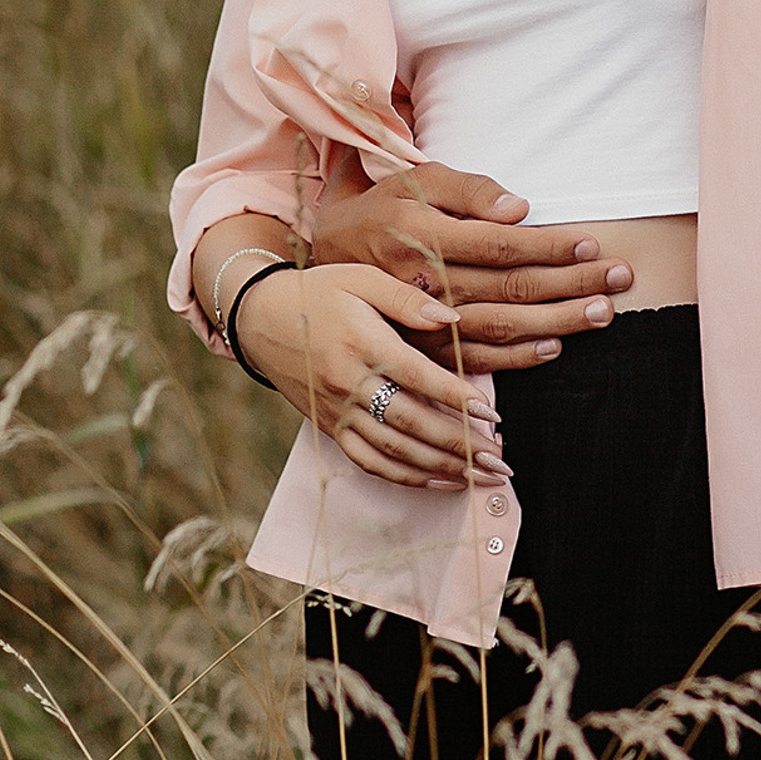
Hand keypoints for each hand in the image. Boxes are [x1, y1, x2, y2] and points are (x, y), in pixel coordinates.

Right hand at [232, 262, 509, 490]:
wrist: (260, 318)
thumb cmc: (319, 291)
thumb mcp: (361, 278)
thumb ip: (407, 298)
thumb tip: (451, 319)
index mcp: (362, 344)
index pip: (417, 377)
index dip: (457, 398)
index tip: (493, 414)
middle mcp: (349, 384)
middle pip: (412, 423)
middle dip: (460, 446)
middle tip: (500, 459)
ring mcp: (338, 412)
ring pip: (395, 451)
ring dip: (442, 468)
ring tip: (482, 477)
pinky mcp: (330, 428)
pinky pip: (370, 463)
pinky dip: (407, 477)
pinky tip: (441, 481)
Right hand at [300, 162, 631, 372]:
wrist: (325, 262)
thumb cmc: (382, 210)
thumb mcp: (416, 181)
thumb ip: (466, 190)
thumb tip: (518, 209)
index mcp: (426, 239)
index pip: (500, 246)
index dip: (549, 247)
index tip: (592, 244)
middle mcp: (426, 286)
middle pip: (510, 289)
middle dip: (571, 285)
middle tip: (620, 278)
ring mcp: (424, 325)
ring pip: (501, 328)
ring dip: (556, 322)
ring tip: (601, 313)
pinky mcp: (422, 351)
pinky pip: (476, 361)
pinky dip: (517, 358)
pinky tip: (553, 349)